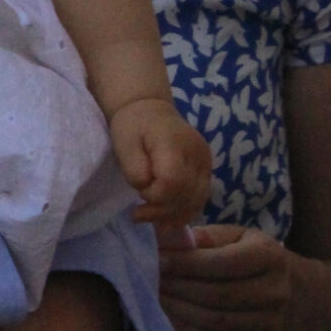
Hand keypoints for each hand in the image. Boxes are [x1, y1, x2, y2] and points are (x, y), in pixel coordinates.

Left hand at [112, 98, 212, 226]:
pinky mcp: (207, 170)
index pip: (173, 182)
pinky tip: (169, 220)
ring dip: (174, 215)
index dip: (156, 196)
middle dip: (162, 210)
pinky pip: (201, 198)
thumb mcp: (124, 145)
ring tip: (152, 221)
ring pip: (197, 200)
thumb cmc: (133, 126)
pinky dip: (185, 212)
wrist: (150, 109)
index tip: (138, 193)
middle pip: (188, 195)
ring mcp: (207, 163)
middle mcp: (198, 154)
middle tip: (138, 214)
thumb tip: (147, 189)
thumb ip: (134, 169)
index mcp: (175, 143)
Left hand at [157, 224, 292, 330]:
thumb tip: (163, 238)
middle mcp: (277, 292)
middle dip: (179, 288)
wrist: (275, 288)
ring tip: (158, 298)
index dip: (187, 263)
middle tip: (152, 281)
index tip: (158, 260)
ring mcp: (273, 323)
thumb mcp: (228, 236)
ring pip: (217, 321)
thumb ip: (200, 237)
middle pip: (219, 294)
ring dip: (181, 311)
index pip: (224, 262)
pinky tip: (173, 319)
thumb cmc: (242, 254)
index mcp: (270, 256)